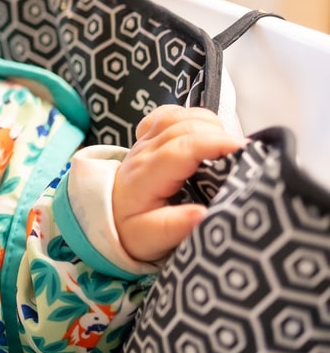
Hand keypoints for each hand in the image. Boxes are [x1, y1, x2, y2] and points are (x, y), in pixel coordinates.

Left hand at [112, 105, 244, 261]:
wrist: (107, 217)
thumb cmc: (131, 229)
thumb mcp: (150, 238)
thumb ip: (174, 227)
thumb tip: (203, 214)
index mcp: (146, 175)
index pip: (181, 148)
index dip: (214, 143)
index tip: (244, 149)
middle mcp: (144, 152)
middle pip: (183, 127)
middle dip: (220, 134)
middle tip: (246, 154)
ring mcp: (145, 141)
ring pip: (177, 115)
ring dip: (208, 124)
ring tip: (228, 146)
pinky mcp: (149, 137)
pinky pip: (169, 114)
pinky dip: (192, 117)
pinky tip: (204, 132)